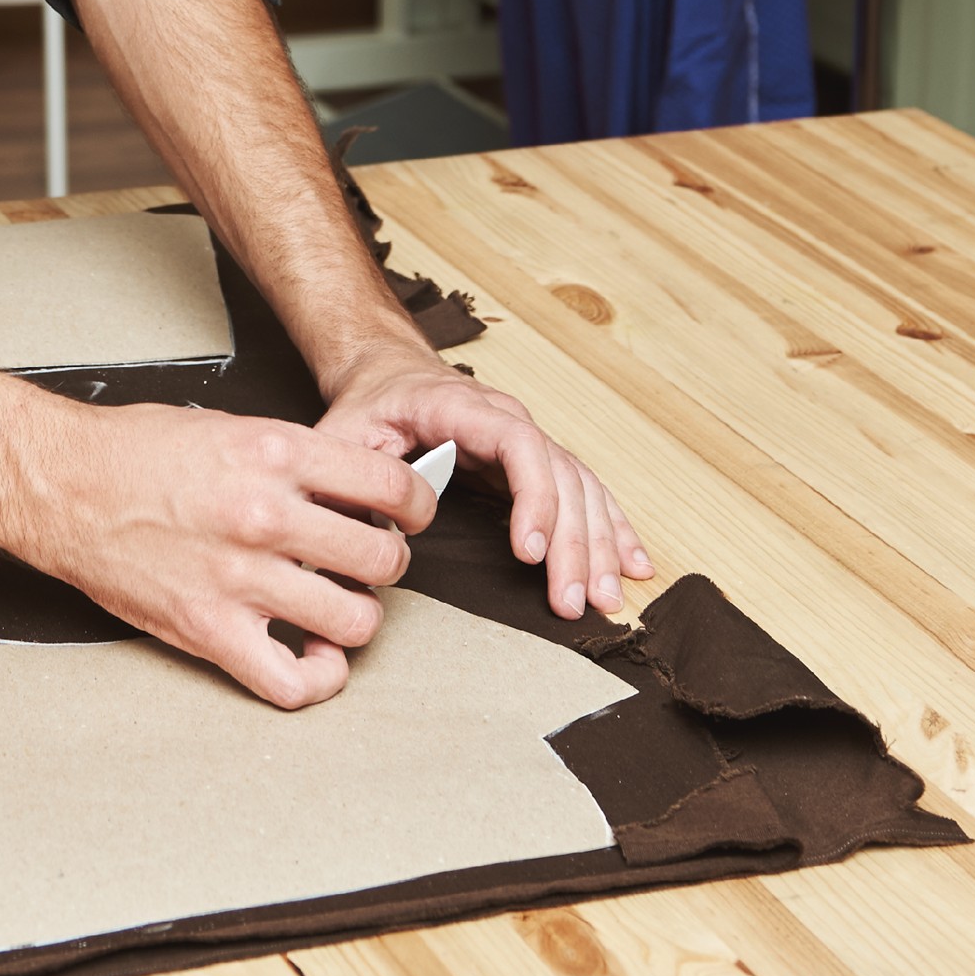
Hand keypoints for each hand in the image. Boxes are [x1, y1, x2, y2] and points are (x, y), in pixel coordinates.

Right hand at [21, 403, 434, 709]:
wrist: (60, 485)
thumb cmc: (132, 453)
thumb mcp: (229, 426)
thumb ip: (295, 458)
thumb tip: (352, 490)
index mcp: (274, 455)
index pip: (390, 488)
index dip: (413, 506)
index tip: (405, 515)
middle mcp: (264, 516)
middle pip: (381, 560)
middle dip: (384, 562)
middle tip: (365, 561)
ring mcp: (238, 578)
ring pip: (353, 622)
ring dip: (355, 618)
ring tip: (336, 605)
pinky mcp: (208, 629)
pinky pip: (290, 681)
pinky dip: (315, 679)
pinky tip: (310, 656)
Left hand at [314, 343, 652, 618]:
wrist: (388, 373)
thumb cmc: (367, 405)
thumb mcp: (342, 435)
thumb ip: (350, 479)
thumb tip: (367, 536)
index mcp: (463, 408)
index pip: (518, 446)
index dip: (533, 498)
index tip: (530, 552)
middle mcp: (509, 420)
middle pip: (559, 478)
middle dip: (573, 544)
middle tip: (573, 602)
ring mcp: (530, 440)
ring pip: (581, 491)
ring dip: (599, 547)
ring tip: (605, 600)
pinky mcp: (537, 462)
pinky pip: (586, 494)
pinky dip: (613, 530)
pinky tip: (633, 566)